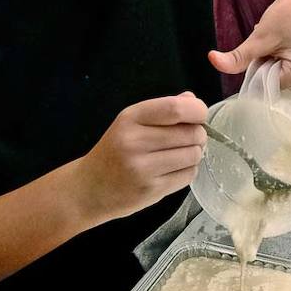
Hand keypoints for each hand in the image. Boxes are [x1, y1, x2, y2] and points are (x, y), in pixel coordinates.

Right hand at [74, 93, 206, 222]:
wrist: (90, 188)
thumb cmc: (114, 151)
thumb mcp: (131, 123)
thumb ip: (162, 109)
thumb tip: (192, 100)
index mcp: (131, 118)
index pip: (175, 109)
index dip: (197, 110)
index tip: (199, 114)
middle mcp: (135, 142)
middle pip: (190, 133)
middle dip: (199, 134)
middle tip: (191, 138)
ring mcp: (143, 169)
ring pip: (193, 155)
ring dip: (195, 153)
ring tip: (180, 154)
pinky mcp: (151, 190)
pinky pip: (188, 175)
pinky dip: (188, 170)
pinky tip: (174, 169)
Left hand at [209, 0, 290, 88]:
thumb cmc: (290, 10)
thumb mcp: (261, 36)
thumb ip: (238, 56)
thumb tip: (213, 61)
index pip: (268, 86)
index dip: (256, 69)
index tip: (259, 50)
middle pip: (274, 83)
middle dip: (265, 64)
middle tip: (271, 42)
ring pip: (280, 76)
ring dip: (272, 61)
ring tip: (280, 40)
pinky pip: (288, 70)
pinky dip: (280, 59)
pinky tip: (285, 42)